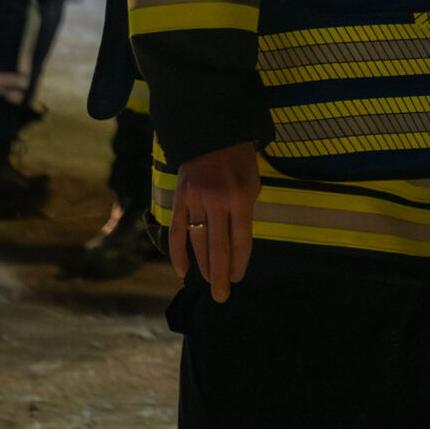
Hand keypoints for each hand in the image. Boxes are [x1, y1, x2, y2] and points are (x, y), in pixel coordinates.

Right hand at [169, 141, 259, 301]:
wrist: (212, 132)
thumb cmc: (239, 158)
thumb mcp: (253, 181)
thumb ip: (246, 210)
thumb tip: (238, 242)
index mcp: (240, 197)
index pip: (240, 239)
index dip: (239, 263)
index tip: (237, 279)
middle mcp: (217, 202)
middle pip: (218, 248)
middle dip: (220, 275)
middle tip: (221, 296)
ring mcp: (195, 201)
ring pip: (197, 243)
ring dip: (203, 266)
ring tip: (208, 282)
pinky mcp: (179, 199)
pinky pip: (176, 231)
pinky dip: (178, 253)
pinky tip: (183, 271)